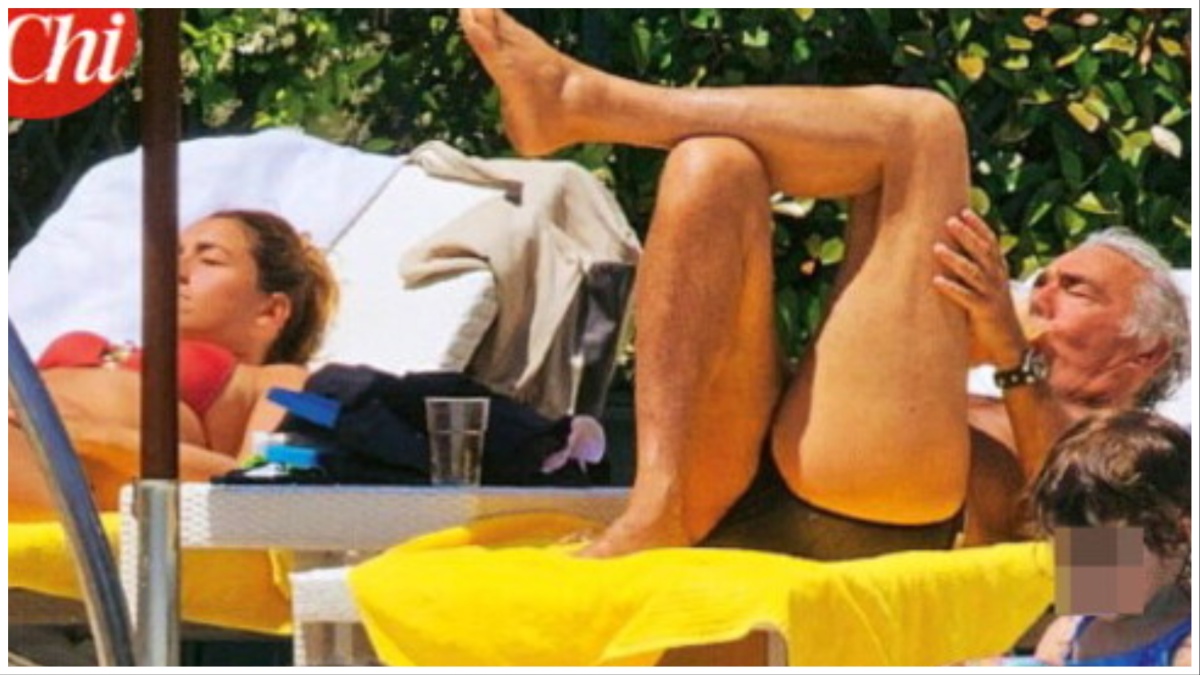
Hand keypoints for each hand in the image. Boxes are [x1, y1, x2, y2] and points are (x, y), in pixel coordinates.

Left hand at [933, 210, 1026, 368]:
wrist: (1010, 345)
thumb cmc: (993, 315)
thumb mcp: (988, 289)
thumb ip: (975, 272)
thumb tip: (954, 254)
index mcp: (999, 271)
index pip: (991, 243)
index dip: (979, 227)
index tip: (964, 211)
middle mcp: (997, 279)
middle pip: (982, 252)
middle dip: (966, 235)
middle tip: (949, 220)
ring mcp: (992, 295)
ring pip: (972, 272)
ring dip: (954, 259)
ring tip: (937, 248)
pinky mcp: (984, 311)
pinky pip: (966, 297)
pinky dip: (951, 288)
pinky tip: (936, 281)